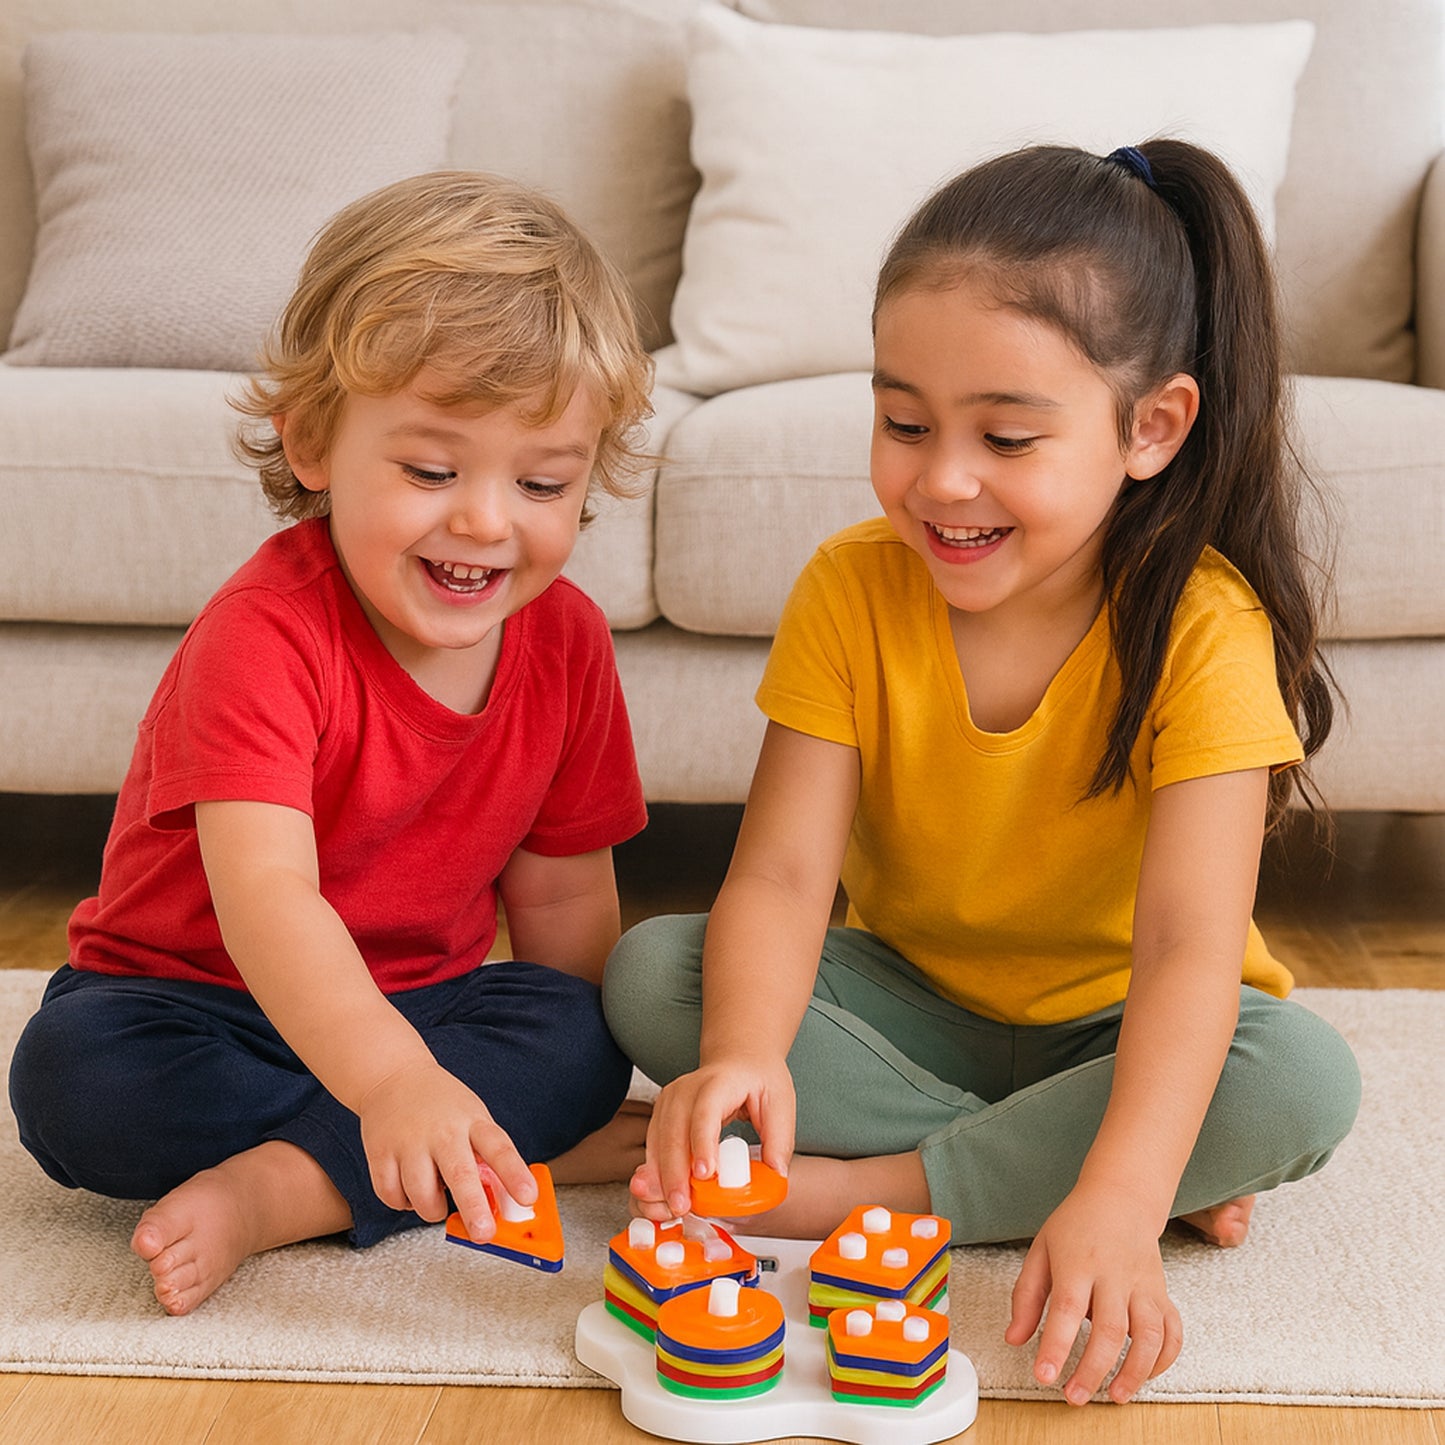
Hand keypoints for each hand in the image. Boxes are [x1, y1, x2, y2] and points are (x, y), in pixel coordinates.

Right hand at [355, 1059, 534, 1243]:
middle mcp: (442, 1132)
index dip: (515, 1174)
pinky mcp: (380, 1153)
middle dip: (473, 1208)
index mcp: (473, 1121)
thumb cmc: (441, 1104)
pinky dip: (402, 1202)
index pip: (499, 1149)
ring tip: (435, 1197)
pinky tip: (408, 1187)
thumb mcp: (473, 1119)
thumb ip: (485, 1157)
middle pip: (460, 1174)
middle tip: (483, 1233)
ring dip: (431, 1209)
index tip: (528, 1198)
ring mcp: (409, 1142)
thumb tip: (502, 1203)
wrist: (394, 1076)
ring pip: (421, 1196)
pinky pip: (391, 1196)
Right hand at [629, 1056, 794, 1220]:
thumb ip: (780, 1139)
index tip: (704, 1174)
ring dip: (660, 1177)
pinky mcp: (662, 1114)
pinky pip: (653, 1146)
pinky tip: (660, 1196)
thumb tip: (776, 1176)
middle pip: (674, 1130)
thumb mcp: (781, 1102)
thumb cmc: (758, 1079)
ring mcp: (670, 1100)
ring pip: (657, 1141)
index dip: (702, 1142)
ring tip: (669, 1208)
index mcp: (720, 1082)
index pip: (705, 1111)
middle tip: (682, 1205)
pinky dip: (655, 1173)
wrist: (739, 1059)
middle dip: (675, 1172)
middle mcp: (687, 1088)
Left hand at [1005, 1184, 1182, 1404]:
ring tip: (1114, 1396)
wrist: (1120, 1197)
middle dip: (1093, 1369)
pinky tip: (1145, 1374)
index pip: (1067, 1309)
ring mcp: (1142, 1284)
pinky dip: (1164, 1358)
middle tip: (1074, 1396)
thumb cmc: (1076, 1226)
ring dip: (1135, 1371)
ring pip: (1149, 1334)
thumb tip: (1014, 1338)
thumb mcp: (1041, 1250)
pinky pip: (1173, 1330)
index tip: (1044, 1376)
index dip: (1056, 1346)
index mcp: (1077, 1262)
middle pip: (1110, 1329)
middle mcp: (1114, 1275)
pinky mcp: (1161, 1292)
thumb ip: (1026, 1296)